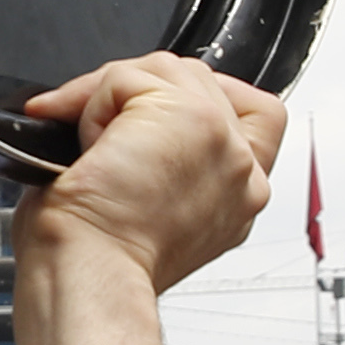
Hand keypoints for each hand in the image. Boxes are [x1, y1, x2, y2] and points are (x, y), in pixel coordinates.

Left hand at [12, 59, 284, 293]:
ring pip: (163, 71)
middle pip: (198, 80)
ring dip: (111, 99)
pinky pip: (125, 77)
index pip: (257, 116)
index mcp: (240, 196)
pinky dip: (89, 101)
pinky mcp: (191, 115)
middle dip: (138, 93)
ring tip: (92, 148)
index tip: (149, 118)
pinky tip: (87, 145)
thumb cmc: (101, 260)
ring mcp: (222, 137)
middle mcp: (241, 168)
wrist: (91, 273)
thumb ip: (170, 167)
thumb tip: (126, 127)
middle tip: (97, 134)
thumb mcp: (153, 215)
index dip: (202, 99)